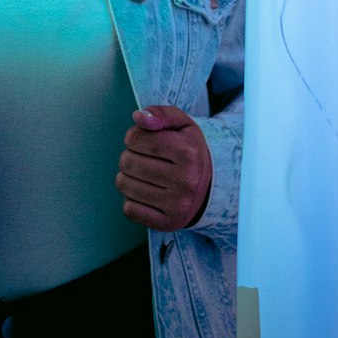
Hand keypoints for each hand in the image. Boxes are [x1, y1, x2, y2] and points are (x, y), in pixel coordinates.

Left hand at [116, 106, 212, 231]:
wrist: (211, 187)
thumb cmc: (189, 151)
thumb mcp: (182, 124)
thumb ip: (161, 114)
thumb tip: (138, 117)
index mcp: (187, 152)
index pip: (137, 139)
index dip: (132, 137)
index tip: (141, 140)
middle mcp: (185, 180)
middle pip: (128, 162)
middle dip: (129, 156)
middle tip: (141, 158)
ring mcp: (177, 205)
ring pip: (125, 185)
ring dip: (126, 176)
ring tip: (141, 174)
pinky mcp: (168, 224)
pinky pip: (129, 210)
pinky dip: (131, 199)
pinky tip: (145, 192)